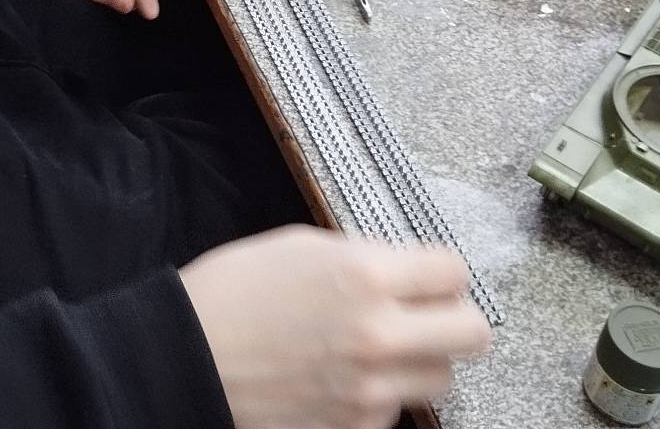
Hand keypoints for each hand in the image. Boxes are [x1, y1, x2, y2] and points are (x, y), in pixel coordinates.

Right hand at [180, 227, 491, 428]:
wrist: (186, 355)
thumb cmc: (235, 292)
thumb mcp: (302, 247)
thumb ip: (365, 258)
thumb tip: (407, 273)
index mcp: (366, 275)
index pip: (454, 272)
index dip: (442, 272)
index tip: (430, 277)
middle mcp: (379, 334)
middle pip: (472, 333)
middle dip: (452, 318)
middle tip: (426, 314)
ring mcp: (370, 389)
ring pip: (442, 377)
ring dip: (420, 360)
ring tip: (380, 348)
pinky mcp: (355, 427)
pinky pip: (396, 409)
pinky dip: (380, 394)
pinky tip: (342, 375)